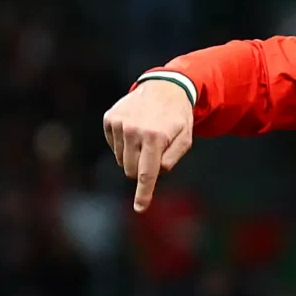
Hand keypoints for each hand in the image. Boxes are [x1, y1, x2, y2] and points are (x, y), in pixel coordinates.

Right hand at [102, 80, 193, 211]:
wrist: (164, 87)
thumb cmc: (177, 118)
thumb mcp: (186, 138)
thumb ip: (172, 158)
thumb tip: (155, 173)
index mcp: (155, 137)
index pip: (146, 173)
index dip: (144, 193)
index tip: (140, 208)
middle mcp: (133, 130)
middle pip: (131, 170)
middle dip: (141, 169)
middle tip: (155, 153)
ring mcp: (119, 124)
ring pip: (121, 160)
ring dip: (133, 155)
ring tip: (146, 136)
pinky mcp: (110, 118)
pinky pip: (113, 145)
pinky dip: (124, 143)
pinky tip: (135, 129)